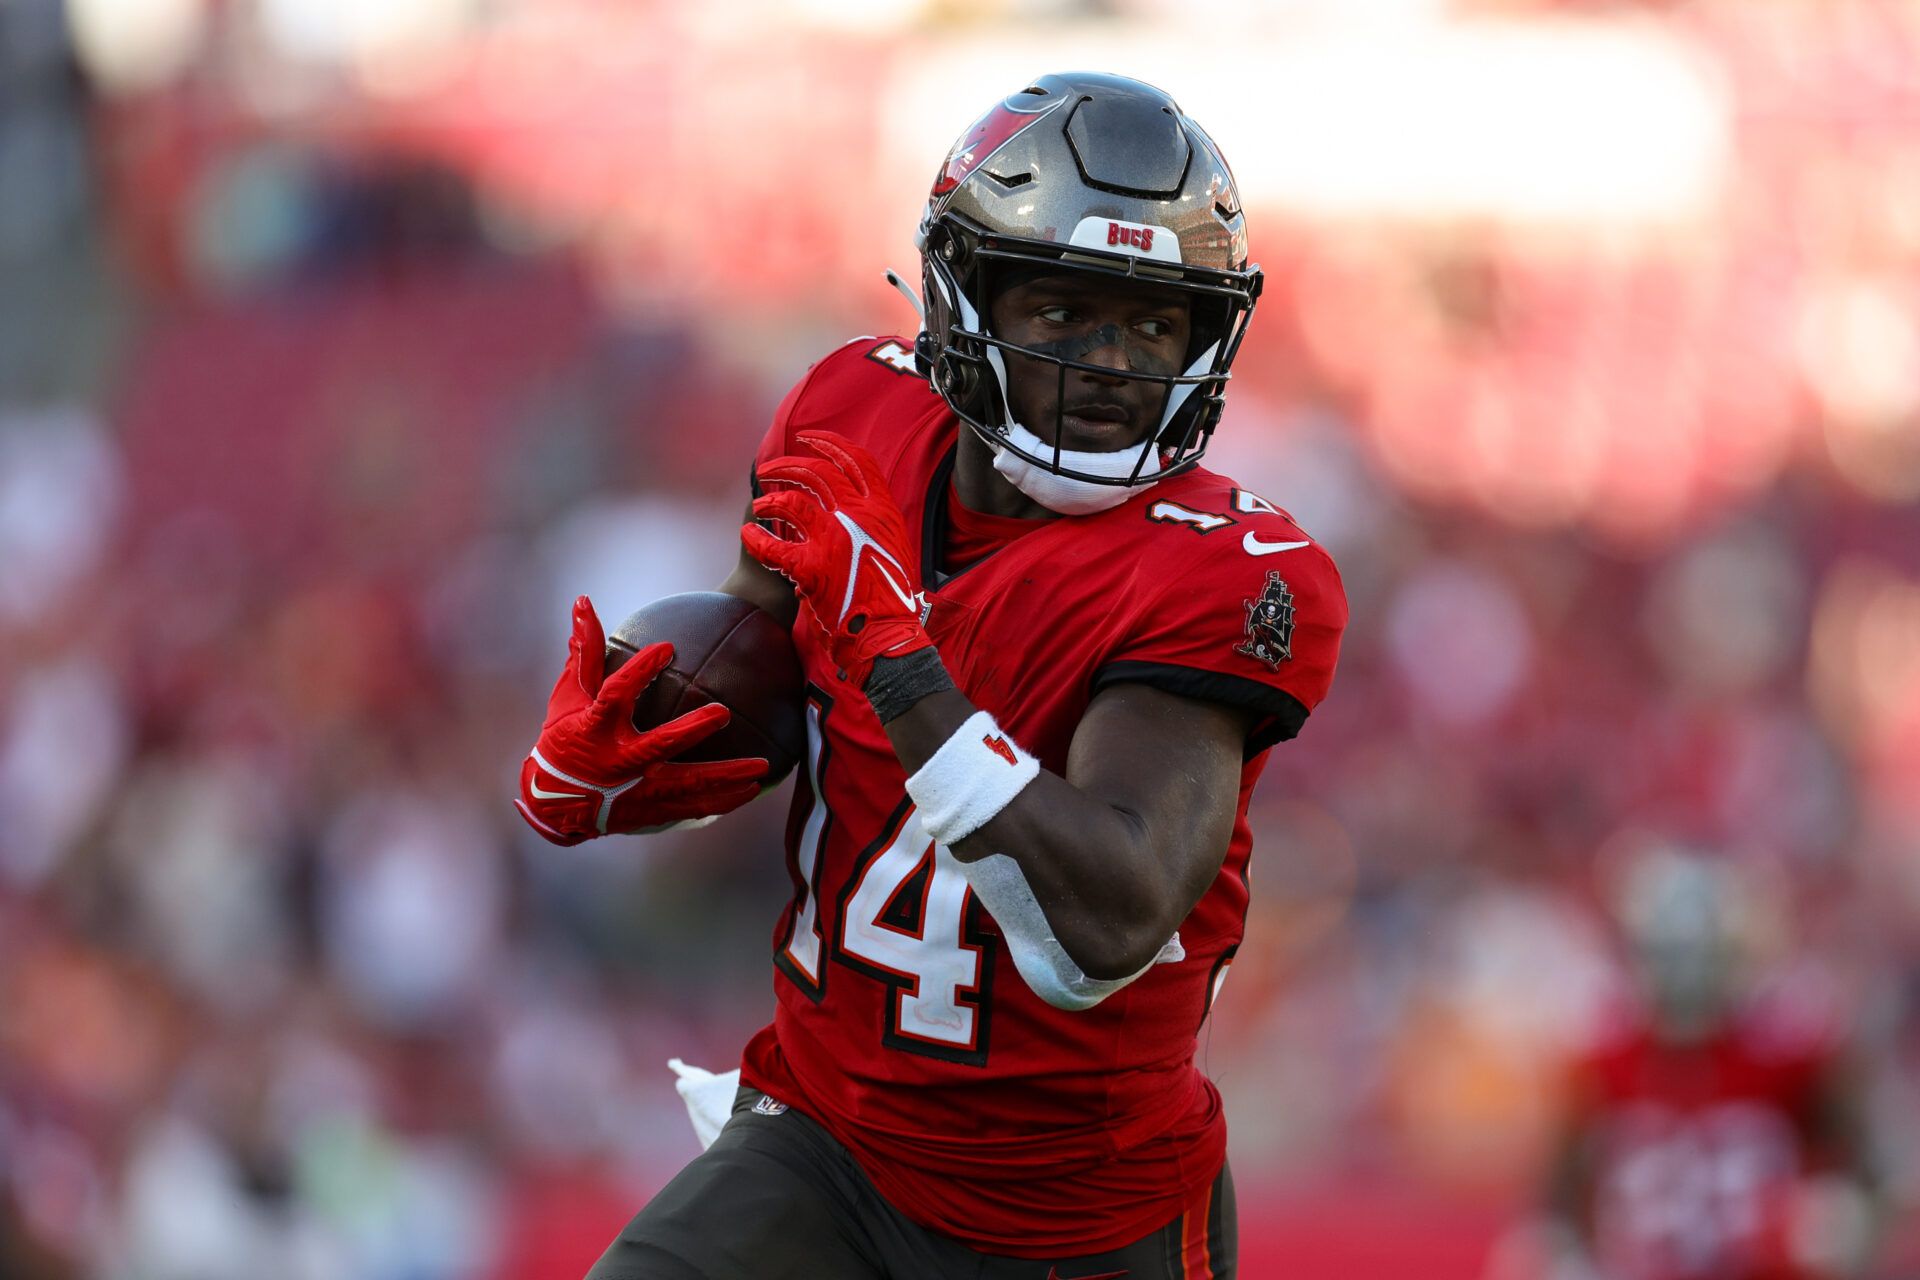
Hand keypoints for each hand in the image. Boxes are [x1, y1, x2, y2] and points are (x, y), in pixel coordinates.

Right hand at [515, 597, 767, 845]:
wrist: (554, 803)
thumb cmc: (565, 739)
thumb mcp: (569, 696)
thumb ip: (584, 652)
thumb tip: (583, 601)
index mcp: (595, 728)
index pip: (616, 694)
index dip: (639, 671)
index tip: (667, 647)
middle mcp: (617, 761)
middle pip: (659, 744)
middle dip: (691, 730)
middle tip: (724, 713)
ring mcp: (636, 790)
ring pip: (686, 785)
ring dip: (725, 777)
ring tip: (762, 768)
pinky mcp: (649, 811)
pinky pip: (691, 808)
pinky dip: (722, 801)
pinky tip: (752, 791)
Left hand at [742, 430, 934, 686]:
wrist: (887, 637)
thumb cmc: (890, 599)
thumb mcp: (893, 549)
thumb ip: (873, 523)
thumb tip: (851, 506)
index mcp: (882, 511)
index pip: (857, 461)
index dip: (831, 444)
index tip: (810, 439)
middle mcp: (859, 517)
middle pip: (818, 473)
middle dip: (789, 466)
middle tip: (770, 470)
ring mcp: (835, 540)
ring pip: (792, 502)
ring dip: (770, 502)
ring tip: (760, 508)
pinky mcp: (812, 568)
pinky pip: (773, 546)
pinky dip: (756, 539)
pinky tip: (748, 535)